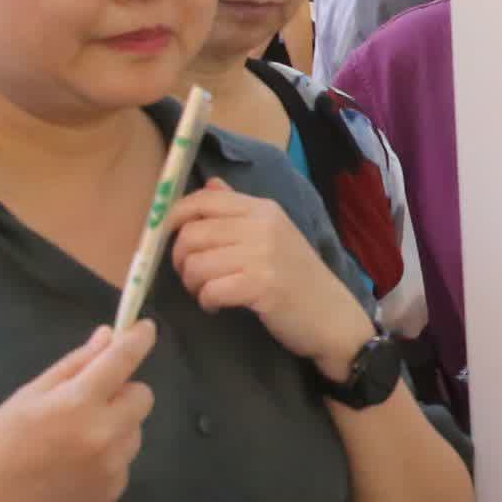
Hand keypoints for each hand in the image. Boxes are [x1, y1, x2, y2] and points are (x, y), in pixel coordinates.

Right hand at [0, 324, 157, 501]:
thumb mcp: (28, 396)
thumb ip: (74, 365)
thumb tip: (108, 337)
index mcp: (78, 403)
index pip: (123, 361)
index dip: (138, 340)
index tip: (145, 329)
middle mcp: (104, 435)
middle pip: (143, 398)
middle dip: (123, 392)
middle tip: (90, 401)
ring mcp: (112, 469)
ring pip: (134, 433)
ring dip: (116, 428)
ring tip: (71, 442)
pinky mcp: (112, 496)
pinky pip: (123, 464)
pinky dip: (107, 460)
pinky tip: (71, 470)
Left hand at [167, 183, 368, 377]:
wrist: (334, 317)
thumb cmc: (299, 278)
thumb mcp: (272, 235)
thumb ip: (237, 210)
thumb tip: (208, 184)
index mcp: (262, 209)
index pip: (202, 201)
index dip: (173, 218)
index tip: (167, 238)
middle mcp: (262, 225)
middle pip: (192, 234)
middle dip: (180, 259)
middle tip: (192, 276)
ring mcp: (263, 255)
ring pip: (196, 263)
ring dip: (192, 284)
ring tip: (206, 292)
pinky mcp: (262, 286)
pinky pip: (210, 289)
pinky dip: (206, 301)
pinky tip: (216, 306)